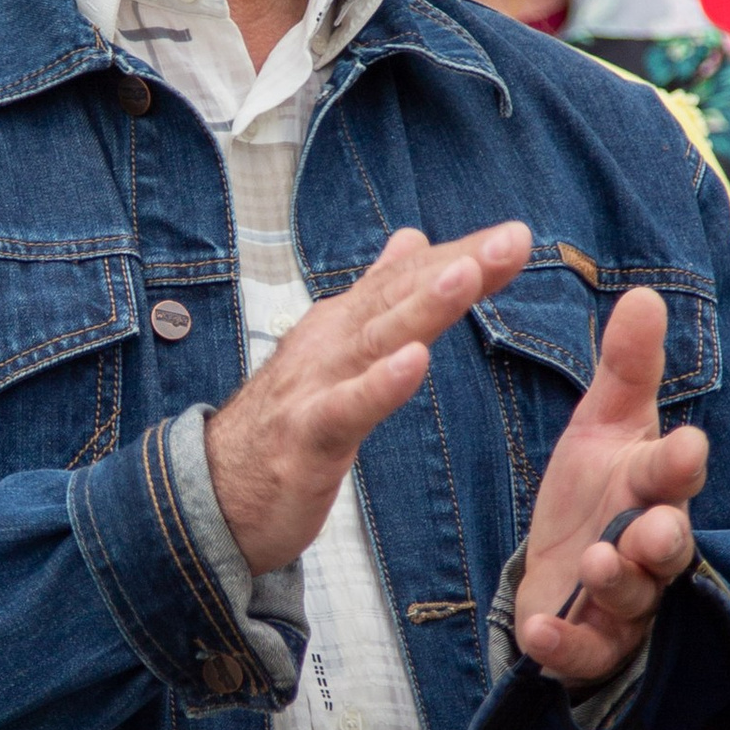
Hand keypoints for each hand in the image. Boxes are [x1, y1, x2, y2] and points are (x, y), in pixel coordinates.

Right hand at [204, 219, 531, 574]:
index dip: (462, 256)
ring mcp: (314, 387)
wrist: (214, 492)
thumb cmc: (286, 423)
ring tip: (466, 276)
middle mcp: (330, 343)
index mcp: (344, 324)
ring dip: (421, 307)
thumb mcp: (339, 351)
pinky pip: (345, 409)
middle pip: (399, 298)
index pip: (409, 281)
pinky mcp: (304, 436)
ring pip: (375, 341)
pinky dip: (379, 385)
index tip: (515, 237)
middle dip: (458, 266)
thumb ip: (378, 296)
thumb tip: (414, 239)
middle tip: (511, 240)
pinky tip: (412, 363)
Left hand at [514, 287, 707, 682]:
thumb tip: (644, 295)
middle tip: (649, 528)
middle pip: (667, 544)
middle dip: (661, 536)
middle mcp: (648, 546)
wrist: (565, 568)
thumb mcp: (604, 425)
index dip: (680, 462)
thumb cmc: (597, 490)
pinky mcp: (591, 643)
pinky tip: (539, 632)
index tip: (688, 445)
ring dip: (616, 581)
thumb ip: (626, 368)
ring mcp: (624, 600)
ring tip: (596, 562)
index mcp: (652, 487)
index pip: (673, 473)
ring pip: (632, 597)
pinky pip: (585, 652)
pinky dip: (564, 645)